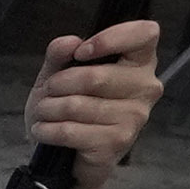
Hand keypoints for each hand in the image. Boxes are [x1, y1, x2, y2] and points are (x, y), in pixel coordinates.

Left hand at [29, 15, 159, 170]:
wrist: (66, 155)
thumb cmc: (69, 107)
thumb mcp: (57, 75)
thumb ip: (60, 55)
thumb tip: (69, 43)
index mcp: (139, 61)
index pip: (145, 34)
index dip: (111, 38)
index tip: (81, 53)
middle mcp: (145, 87)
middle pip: (95, 76)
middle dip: (59, 84)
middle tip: (49, 92)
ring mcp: (135, 116)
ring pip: (78, 105)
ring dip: (49, 109)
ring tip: (44, 112)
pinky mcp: (118, 141)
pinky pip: (71, 131)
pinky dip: (48, 130)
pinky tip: (44, 130)